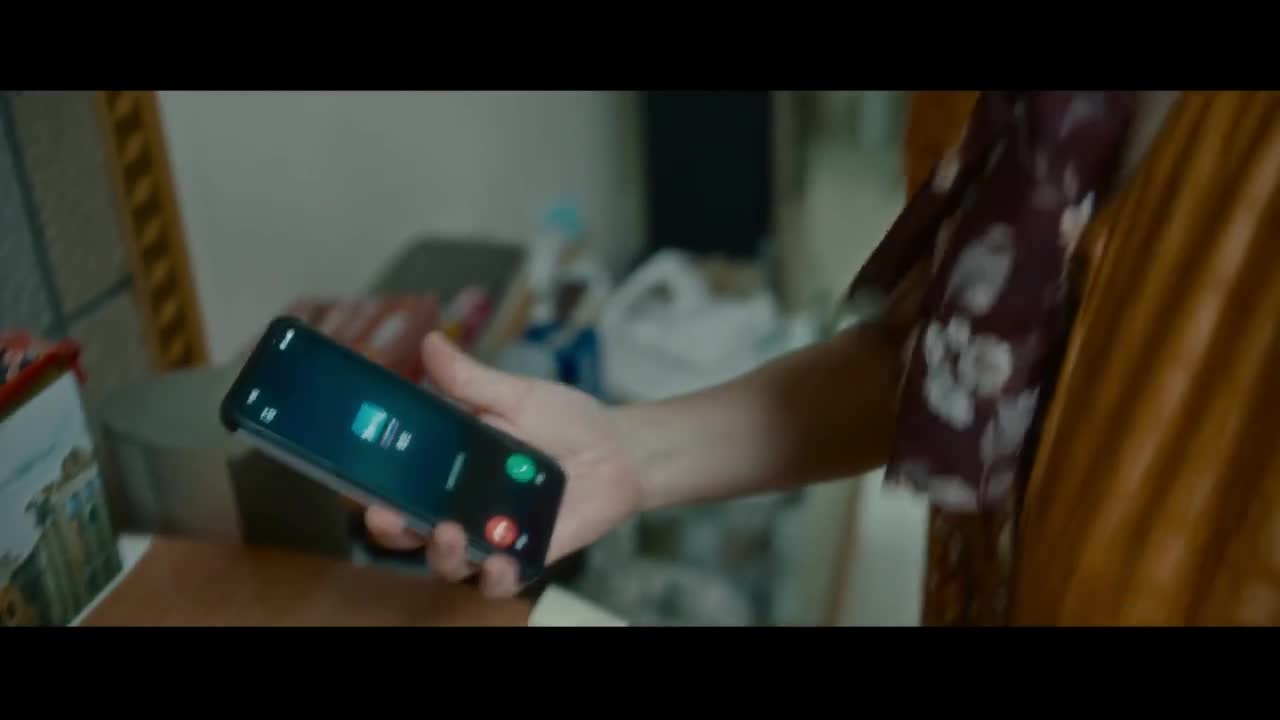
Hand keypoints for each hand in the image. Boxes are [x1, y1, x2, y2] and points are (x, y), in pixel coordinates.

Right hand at [364, 332, 643, 597]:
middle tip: (386, 515)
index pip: (399, 485)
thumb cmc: (566, 422)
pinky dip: (495, 577)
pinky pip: (501, 582)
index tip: (355, 482)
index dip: (371, 488)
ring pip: (449, 562)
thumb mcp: (517, 395)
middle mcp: (463, 506)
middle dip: (391, 528)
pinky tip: (499, 561)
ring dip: (441, 553)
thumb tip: (431, 342)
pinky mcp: (527, 556)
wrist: (620, 449)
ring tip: (449, 533)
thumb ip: (471, 380)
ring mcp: (493, 535)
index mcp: (451, 468)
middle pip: (411, 531)